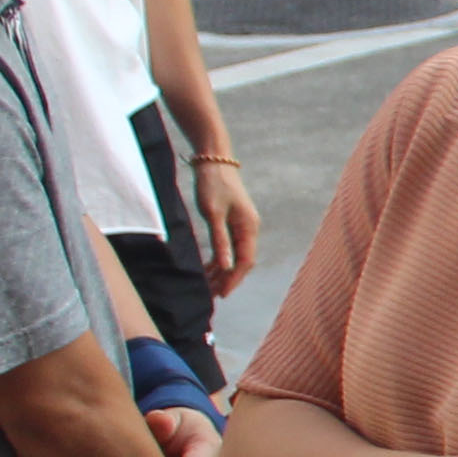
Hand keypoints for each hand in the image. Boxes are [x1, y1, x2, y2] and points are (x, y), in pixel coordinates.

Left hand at [185, 152, 261, 288]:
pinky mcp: (232, 222)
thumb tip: (224, 266)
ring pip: (235, 255)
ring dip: (223, 271)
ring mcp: (242, 225)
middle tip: (212, 295)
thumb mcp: (213, 214)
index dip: (234, 279)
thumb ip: (220, 241)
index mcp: (248, 227)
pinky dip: (219, 259)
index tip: (223, 294)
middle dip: (228, 278)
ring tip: (208, 285)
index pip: (245, 261)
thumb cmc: (213, 185)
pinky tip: (207, 268)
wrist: (214, 161)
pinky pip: (229, 246)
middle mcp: (249, 228)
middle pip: (242, 261)